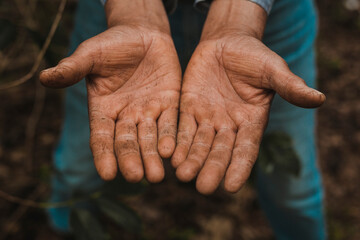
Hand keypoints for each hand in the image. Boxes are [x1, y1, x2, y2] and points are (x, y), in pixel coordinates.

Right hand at [40, 0, 180, 182]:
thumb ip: (73, 68)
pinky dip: (170, 137)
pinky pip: (170, 122)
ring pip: (149, 138)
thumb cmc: (113, 44)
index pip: (102, 136)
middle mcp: (126, 115)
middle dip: (131, 159)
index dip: (104, 155)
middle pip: (127, 142)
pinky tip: (171, 151)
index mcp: (103, 109)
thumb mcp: (91, 54)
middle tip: (135, 177)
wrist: (143, 33)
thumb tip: (44, 78)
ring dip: (152, 157)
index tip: (107, 174)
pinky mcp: (169, 103)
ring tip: (156, 176)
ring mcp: (148, 111)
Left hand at [171, 0, 324, 193]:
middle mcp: (229, 125)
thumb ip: (289, 86)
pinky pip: (183, 127)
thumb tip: (319, 99)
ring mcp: (208, 117)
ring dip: (191, 159)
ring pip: (199, 143)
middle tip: (203, 188)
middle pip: (220, 151)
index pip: (246, 148)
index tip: (231, 187)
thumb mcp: (272, 69)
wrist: (227, 42)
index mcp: (252, 120)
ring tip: (182, 175)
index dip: (239, 167)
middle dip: (212, 168)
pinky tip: (170, 155)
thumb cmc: (254, 56)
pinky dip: (177, 141)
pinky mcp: (189, 107)